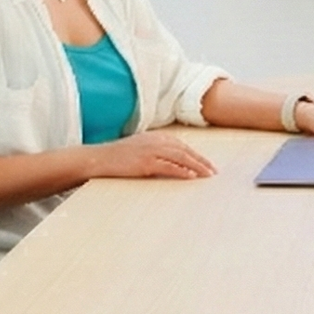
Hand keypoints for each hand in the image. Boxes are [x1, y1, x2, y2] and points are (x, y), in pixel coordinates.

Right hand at [88, 130, 216, 180]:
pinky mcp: (145, 163)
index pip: (182, 145)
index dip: (197, 155)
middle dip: (201, 161)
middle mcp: (156, 141)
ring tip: (208, 175)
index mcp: (156, 136)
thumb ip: (156, 150)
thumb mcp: (140, 148)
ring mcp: (151, 151)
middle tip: (214, 171)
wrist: (99, 158)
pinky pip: (168, 167)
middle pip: (185, 150)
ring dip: (196, 166)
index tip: (208, 164)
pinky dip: (181, 171)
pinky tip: (191, 176)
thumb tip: (173, 161)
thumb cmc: (118, 156)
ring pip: (180, 157)